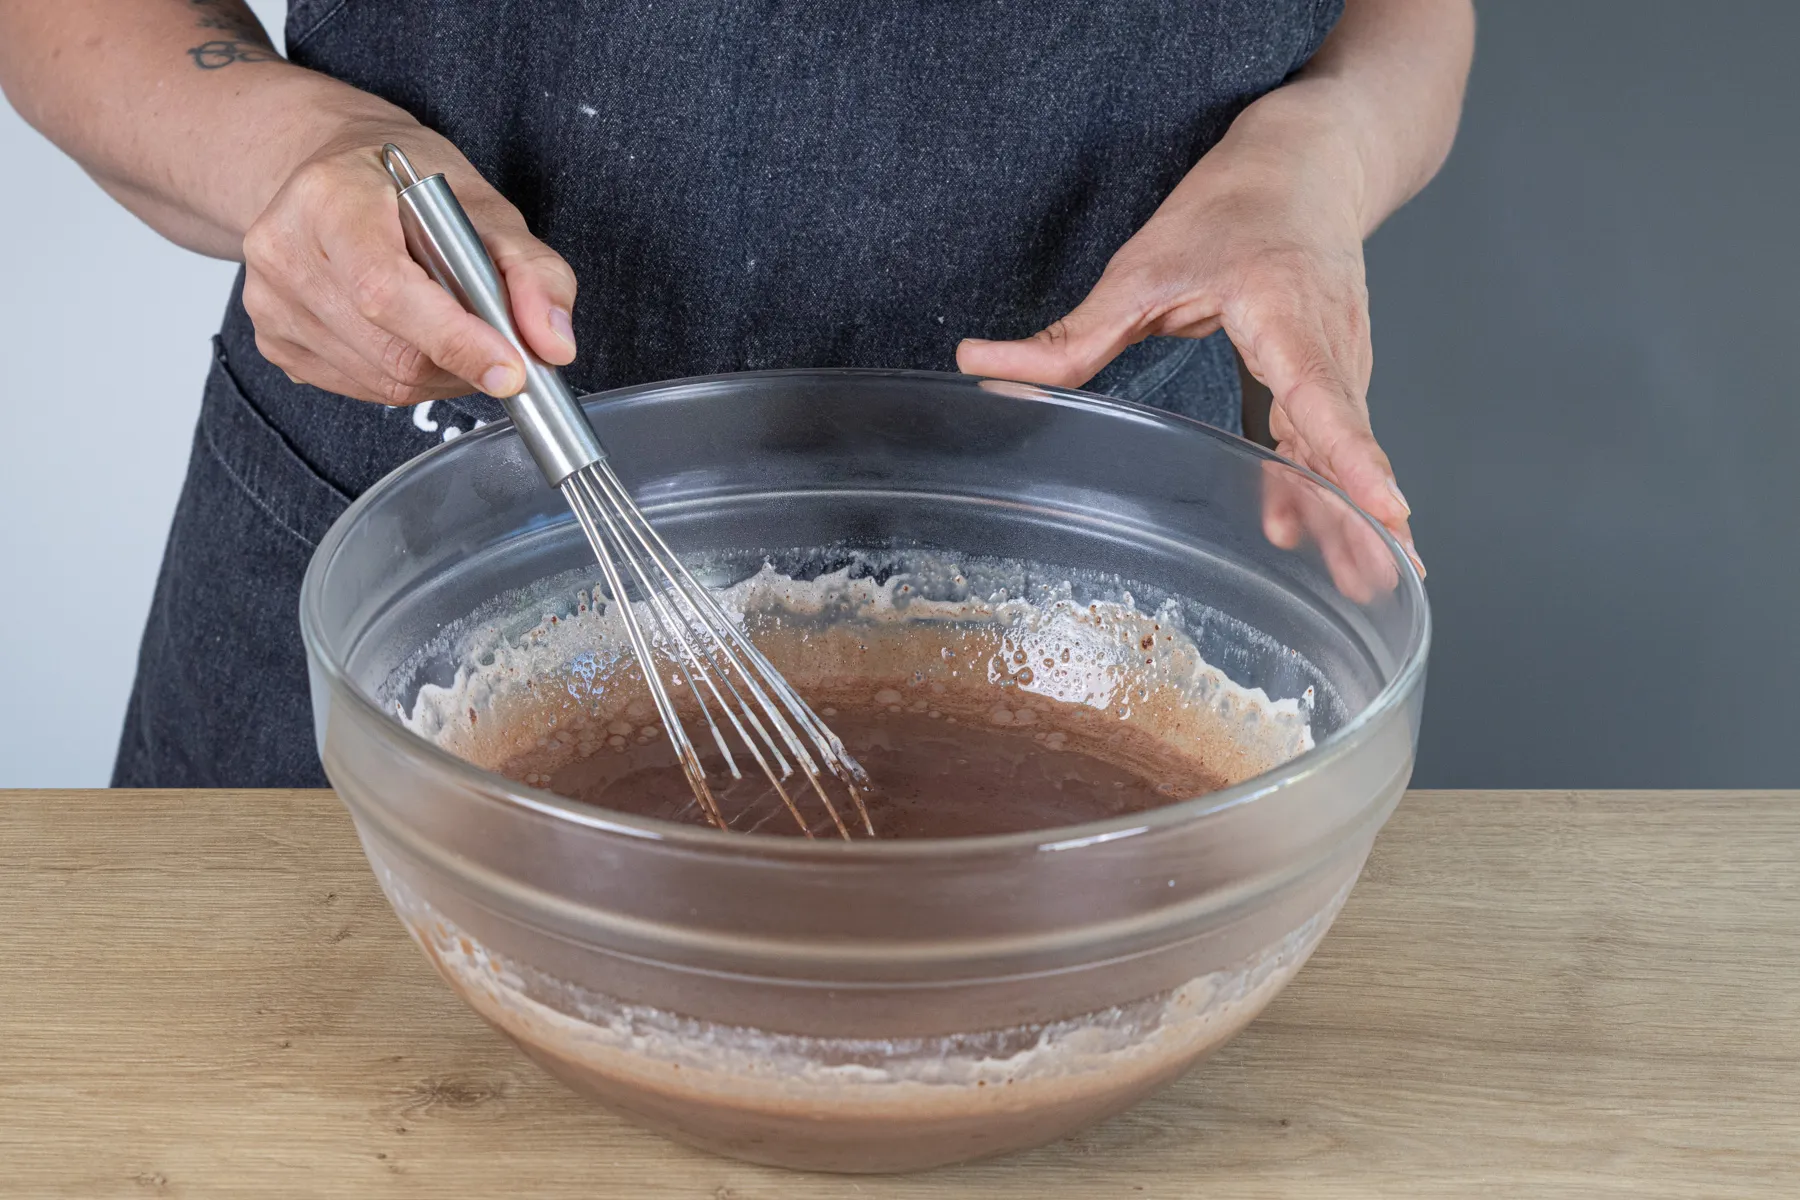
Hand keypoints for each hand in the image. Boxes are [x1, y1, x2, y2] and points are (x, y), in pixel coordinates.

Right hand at [241, 120, 575, 405]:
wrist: (335, 174)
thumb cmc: (405, 184)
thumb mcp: (483, 204)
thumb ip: (532, 271)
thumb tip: (554, 344)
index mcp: (329, 198)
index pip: (386, 291)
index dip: (454, 339)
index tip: (510, 369)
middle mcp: (284, 249)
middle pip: (391, 350)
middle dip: (462, 361)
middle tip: (497, 344)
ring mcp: (268, 301)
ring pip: (381, 381)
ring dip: (439, 374)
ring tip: (454, 329)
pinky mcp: (273, 340)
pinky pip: (359, 389)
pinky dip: (405, 379)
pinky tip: (412, 336)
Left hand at [956, 101, 1424, 589]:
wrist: (1311, 164)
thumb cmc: (1235, 206)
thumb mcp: (1144, 266)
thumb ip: (1073, 333)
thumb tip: (977, 363)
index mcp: (1286, 313)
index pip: (1322, 395)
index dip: (1351, 456)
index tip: (1385, 507)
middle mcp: (1328, 345)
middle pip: (1343, 441)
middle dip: (1360, 513)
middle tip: (1379, 578)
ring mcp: (1339, 364)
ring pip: (1343, 450)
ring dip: (1352, 518)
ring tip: (1367, 584)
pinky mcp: (1331, 378)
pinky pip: (1331, 444)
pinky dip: (1331, 492)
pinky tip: (1318, 542)